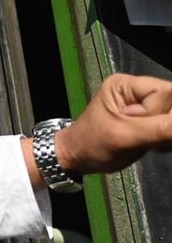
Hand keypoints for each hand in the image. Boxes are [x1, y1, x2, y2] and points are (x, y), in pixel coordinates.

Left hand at [54, 73, 171, 178]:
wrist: (80, 157)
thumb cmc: (92, 144)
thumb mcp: (126, 136)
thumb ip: (160, 129)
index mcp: (125, 85)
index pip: (166, 91)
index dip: (162, 112)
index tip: (147, 128)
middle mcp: (137, 90)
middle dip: (166, 125)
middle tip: (148, 138)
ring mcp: (145, 105)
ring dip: (167, 134)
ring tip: (146, 141)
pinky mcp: (150, 119)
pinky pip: (171, 126)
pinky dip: (166, 138)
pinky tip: (150, 143)